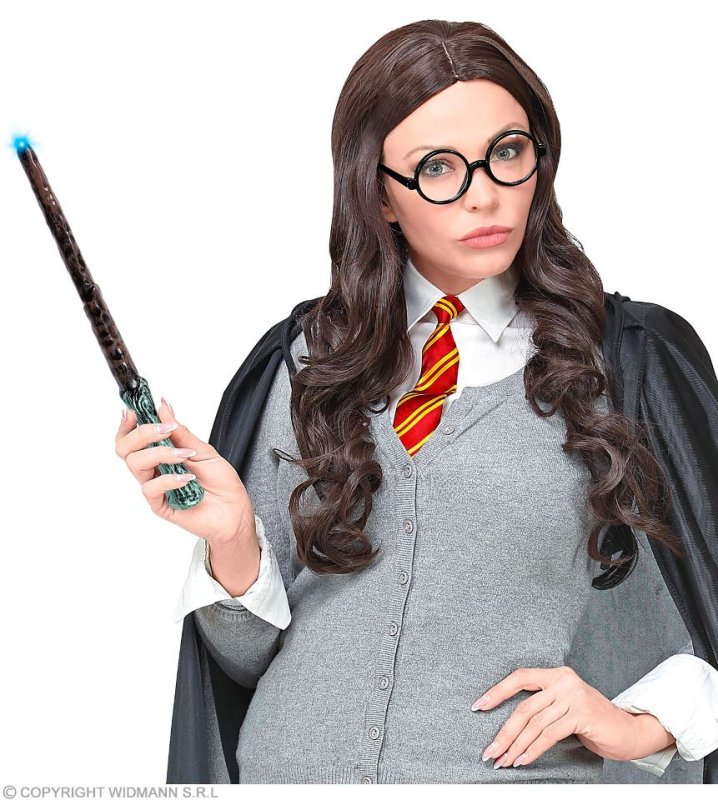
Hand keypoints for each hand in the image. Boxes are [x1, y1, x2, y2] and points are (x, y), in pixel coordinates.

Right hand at [115, 397, 255, 546]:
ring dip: (159, 453)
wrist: (235, 510)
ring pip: (135, 464)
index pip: (132, 438)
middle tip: (165, 430)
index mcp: (162, 454)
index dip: (128, 424)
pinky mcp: (160, 505)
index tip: (134, 410)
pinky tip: (186, 478)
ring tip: (184, 455)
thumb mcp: (204, 450)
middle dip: (142, 433)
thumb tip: (163, 408)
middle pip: (125, 449)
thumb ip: (181, 432)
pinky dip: (168, 479)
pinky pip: (151, 488)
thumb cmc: (221, 483)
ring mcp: (156, 487)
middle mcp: (155, 469)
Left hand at [471, 666, 647, 767]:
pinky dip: (533, 750)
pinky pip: (549, 735)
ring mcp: (573, 696)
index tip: (478, 707)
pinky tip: (523, 760)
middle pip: (524, 708)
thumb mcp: (564, 706)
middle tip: (489, 751)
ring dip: (515, 746)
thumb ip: (542, 706)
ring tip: (503, 761)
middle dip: (503, 732)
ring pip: (534, 724)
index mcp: (556, 674)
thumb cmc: (592, 721)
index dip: (497, 692)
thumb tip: (508, 726)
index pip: (519, 678)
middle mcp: (563, 680)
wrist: (629, 730)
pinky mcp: (582, 714)